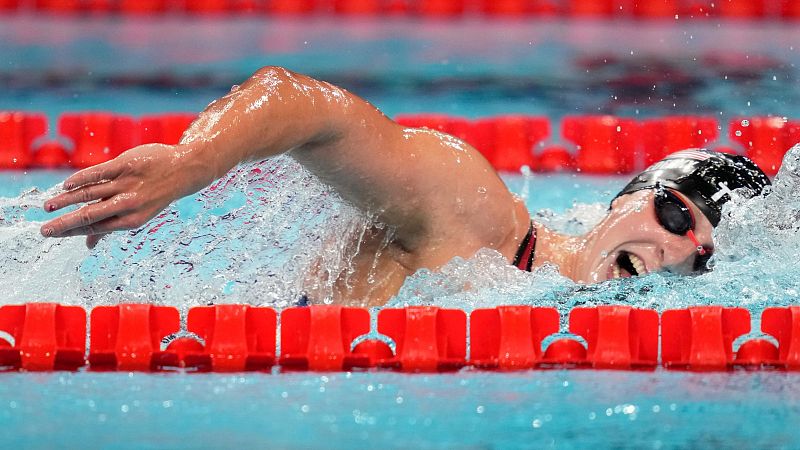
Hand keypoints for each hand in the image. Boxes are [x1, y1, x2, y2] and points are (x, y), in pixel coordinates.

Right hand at [41, 143, 208, 248]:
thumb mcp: (138, 215)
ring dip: (66, 200)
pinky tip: (66, 185)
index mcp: (131, 220)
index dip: (71, 232)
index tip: (50, 234)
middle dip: (65, 224)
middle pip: (91, 215)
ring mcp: (127, 184)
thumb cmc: (154, 194)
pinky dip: (81, 179)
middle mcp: (129, 204)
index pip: (95, 227)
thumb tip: (88, 246)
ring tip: (48, 206)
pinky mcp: (126, 165)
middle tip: (43, 231)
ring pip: (91, 193)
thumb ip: (110, 227)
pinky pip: (99, 172)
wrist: (183, 170)